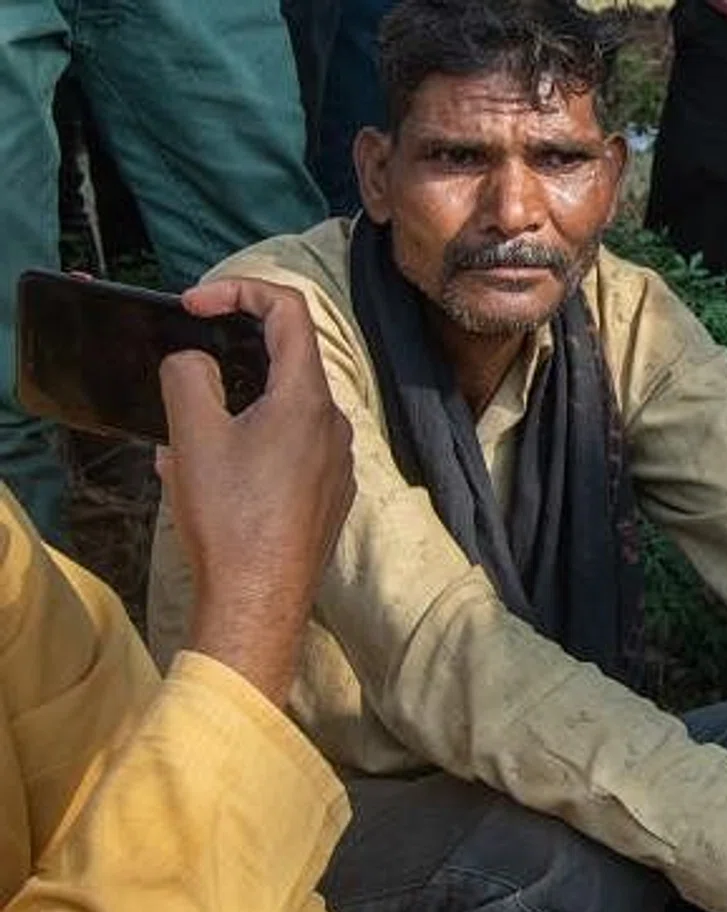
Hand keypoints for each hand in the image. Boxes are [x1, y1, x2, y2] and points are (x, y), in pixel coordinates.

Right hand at [159, 278, 353, 705]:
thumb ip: (189, 377)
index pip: (289, 311)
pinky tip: (210, 479)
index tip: (194, 305)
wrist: (260, 599)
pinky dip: (250, 447)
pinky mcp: (330, 495)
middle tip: (182, 381)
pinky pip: (289, 451)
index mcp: (308, 399)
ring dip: (232, 412)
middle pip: (285, 363)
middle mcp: (335, 425)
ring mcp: (338, 463)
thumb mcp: (193, 435)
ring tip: (184, 444)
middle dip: (228, 361)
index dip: (239, 292)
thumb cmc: (231, 516)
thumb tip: (194, 360)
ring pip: (282, 412)